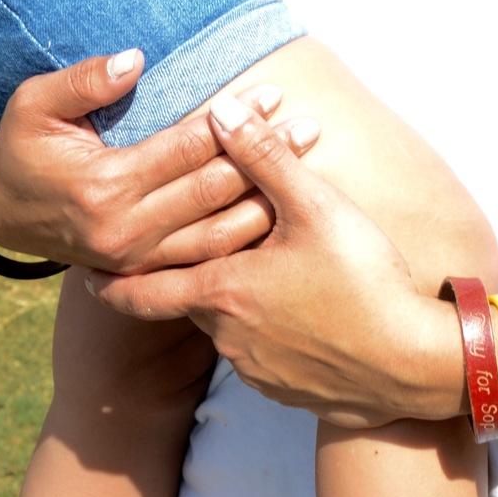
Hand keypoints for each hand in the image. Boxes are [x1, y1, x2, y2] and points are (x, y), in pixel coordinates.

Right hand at [0, 51, 319, 271]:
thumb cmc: (22, 144)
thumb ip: (84, 81)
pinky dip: (242, 239)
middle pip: (210, 190)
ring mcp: (134, 258)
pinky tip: (276, 215)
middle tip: (309, 128)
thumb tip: (135, 61)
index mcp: (102, 186)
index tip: (271, 95)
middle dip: (265, 158)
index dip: (232, 122)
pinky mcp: (141, 271)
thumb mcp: (34, 102)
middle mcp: (123, 230)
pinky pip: (202, 258)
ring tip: (308, 166)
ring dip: (265, 200)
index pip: (184, 149)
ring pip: (215, 233)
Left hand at [90, 91, 464, 428]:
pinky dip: (261, 330)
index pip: (146, 290)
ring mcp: (258, 369)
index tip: (87, 273)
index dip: (114, 282)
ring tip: (241, 279)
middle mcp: (229, 336)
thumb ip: (264, 155)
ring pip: (226, 328)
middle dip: (177, 281)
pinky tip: (288, 312)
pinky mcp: (289, 390)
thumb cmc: (362, 278)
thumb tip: (222, 107)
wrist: (410, 364)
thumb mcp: (315, 205)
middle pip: (188, 304)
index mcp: (224, 290)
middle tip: (164, 260)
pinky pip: (259, 354)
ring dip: (227, 303)